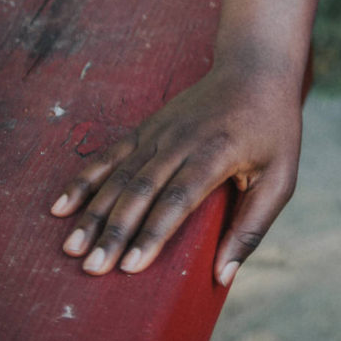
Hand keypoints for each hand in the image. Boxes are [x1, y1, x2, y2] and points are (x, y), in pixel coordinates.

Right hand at [48, 62, 302, 287]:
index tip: (131, 266)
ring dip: (94, 212)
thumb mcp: (280, 176)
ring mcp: (160, 132)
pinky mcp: (147, 128)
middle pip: (142, 190)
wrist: (255, 65)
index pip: (179, 197)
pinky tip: (61, 206)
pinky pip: (110, 155)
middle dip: (115, 231)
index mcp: (217, 152)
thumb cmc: (272, 128)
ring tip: (73, 248)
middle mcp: (182, 140)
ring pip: (120, 175)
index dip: (154, 232)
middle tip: (93, 269)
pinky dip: (84, 180)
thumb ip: (252, 226)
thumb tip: (224, 275)